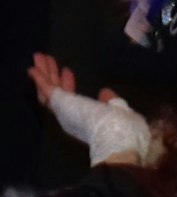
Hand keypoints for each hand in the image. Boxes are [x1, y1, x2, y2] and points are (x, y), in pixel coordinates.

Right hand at [29, 53, 150, 164]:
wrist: (117, 140)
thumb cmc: (123, 129)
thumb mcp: (120, 111)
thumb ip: (111, 102)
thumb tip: (105, 92)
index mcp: (84, 120)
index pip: (72, 100)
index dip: (68, 85)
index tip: (68, 71)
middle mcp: (70, 116)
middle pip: (56, 93)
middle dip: (52, 76)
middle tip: (46, 60)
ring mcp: (64, 111)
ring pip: (49, 89)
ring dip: (44, 73)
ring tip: (39, 57)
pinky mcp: (61, 104)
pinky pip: (47, 89)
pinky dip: (39, 78)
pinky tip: (32, 68)